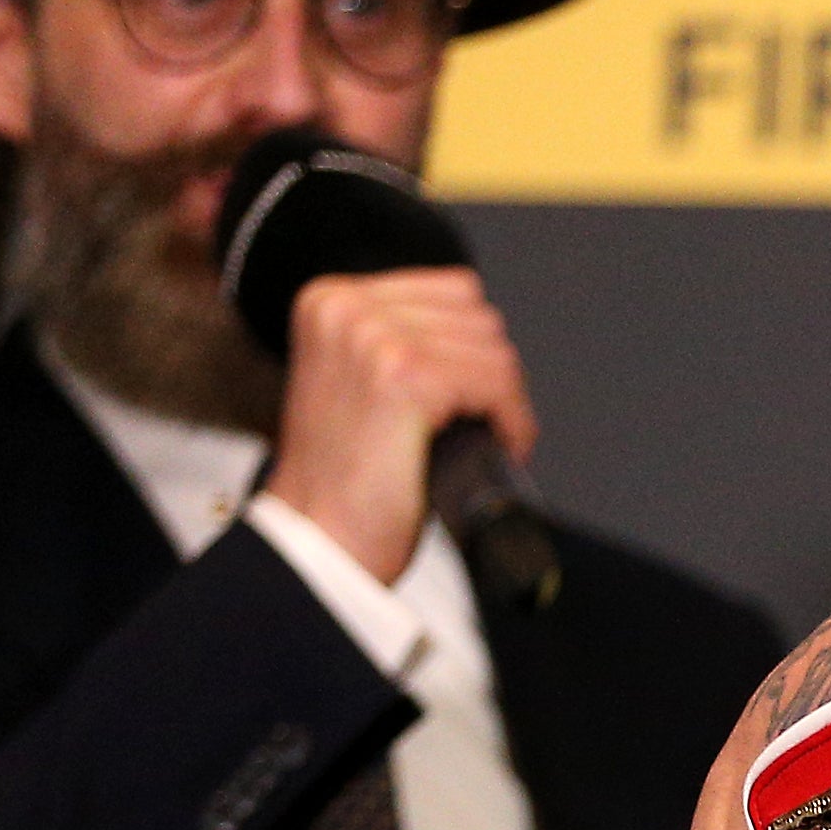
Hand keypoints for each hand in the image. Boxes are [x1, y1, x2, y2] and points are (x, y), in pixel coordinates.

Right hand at [259, 265, 532, 584]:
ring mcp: (375, 337)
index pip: (453, 291)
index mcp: (331, 299)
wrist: (317, 538)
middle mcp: (347, 307)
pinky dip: (513, 422)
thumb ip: (402, 339)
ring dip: (505, 401)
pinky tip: (502, 447)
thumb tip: (479, 332)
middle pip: (478, 317)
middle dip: (492, 375)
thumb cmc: (341, 476)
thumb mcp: (355, 377)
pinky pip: (497, 385)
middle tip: (485, 423)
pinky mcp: (407, 376)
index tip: (474, 391)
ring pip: (494, 351)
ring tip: (487, 437)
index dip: (476, 347)